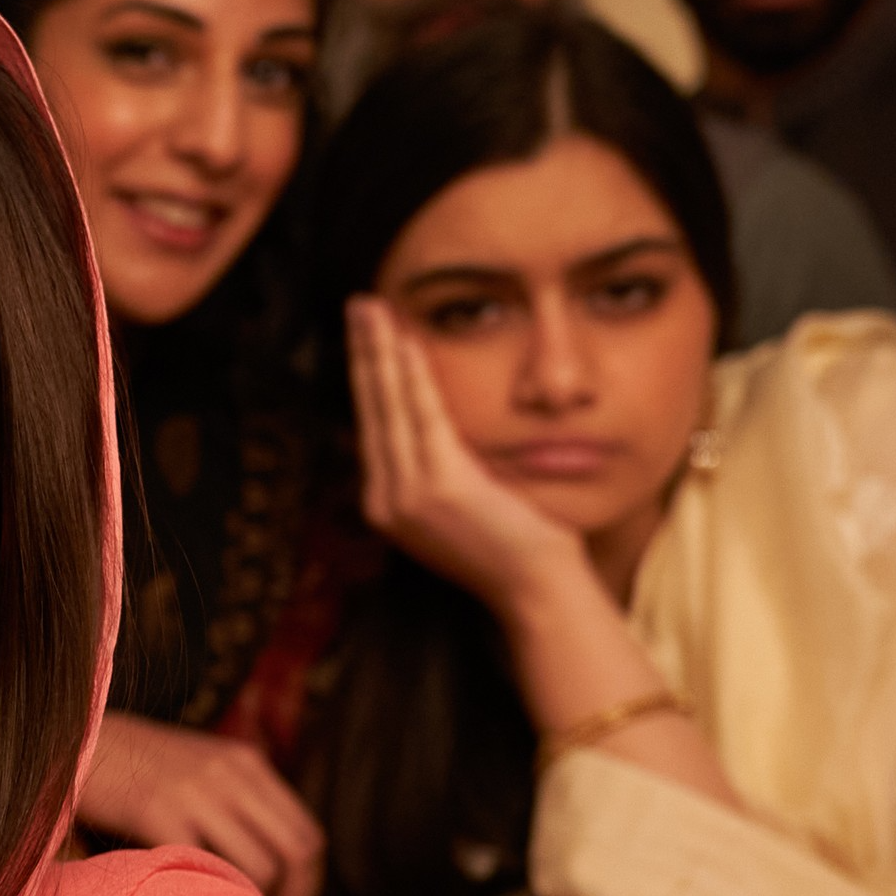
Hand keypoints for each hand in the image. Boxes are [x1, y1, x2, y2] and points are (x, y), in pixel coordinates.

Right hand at [79, 713, 326, 895]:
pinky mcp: (159, 811)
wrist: (75, 736)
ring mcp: (196, 792)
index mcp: (246, 762)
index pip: (307, 831)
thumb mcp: (198, 765)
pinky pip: (208, 867)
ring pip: (260, 866)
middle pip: (296, 851)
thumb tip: (268, 859)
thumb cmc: (134, 764)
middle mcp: (230, 774)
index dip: (308, 879)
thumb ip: (234, 797)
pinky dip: (211, 893)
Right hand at [347, 295, 594, 611]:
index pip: (373, 426)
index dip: (367, 376)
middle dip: (363, 352)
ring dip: (379, 351)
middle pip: (371, 409)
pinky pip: (422, 415)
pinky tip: (404, 341)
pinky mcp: (439, 486)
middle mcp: (387, 500)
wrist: (535, 588)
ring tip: (373, 311)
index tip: (366, 336)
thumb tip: (433, 429)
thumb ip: (440, 471)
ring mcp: (408, 495)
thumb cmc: (514, 547)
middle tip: (359, 306)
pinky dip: (411, 375)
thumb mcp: (463, 506)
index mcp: (388, 505)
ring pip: (388, 406)